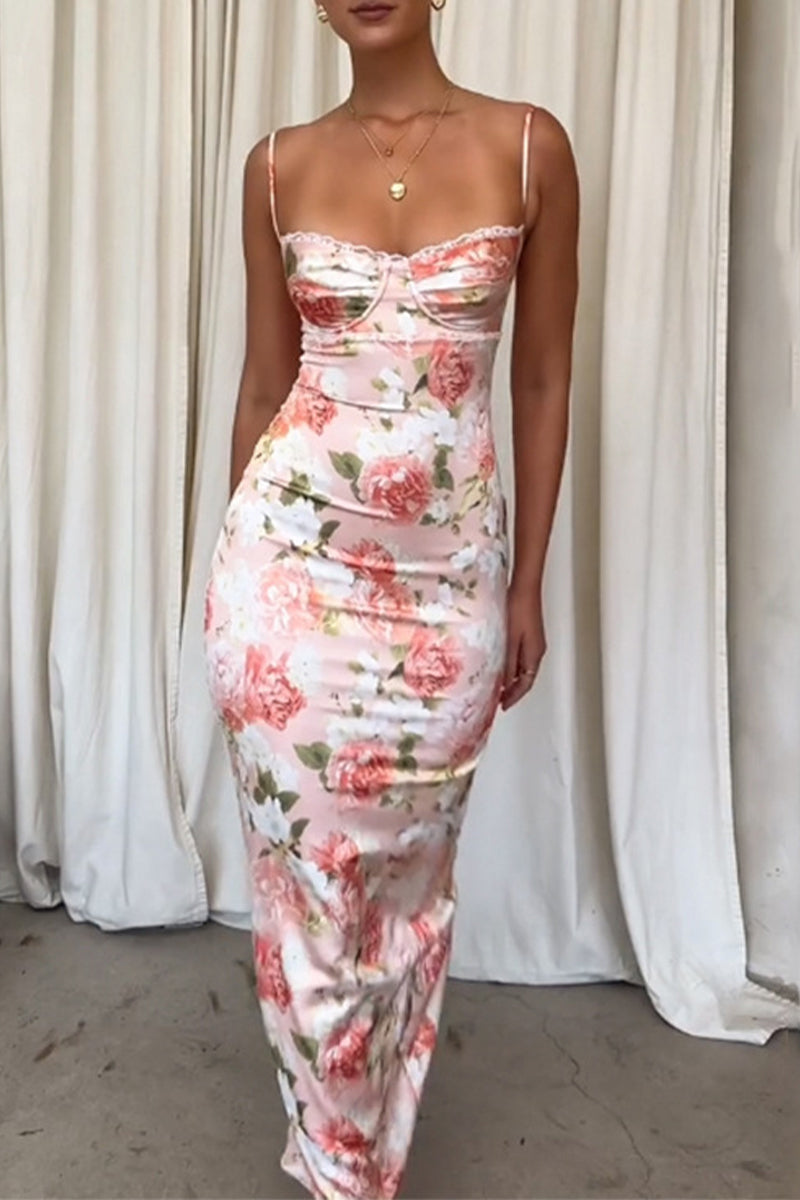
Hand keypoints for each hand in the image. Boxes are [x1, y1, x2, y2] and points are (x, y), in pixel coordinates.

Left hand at [500, 583, 546, 710]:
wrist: (525, 588)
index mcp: (534, 654)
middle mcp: (537, 651)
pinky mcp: (530, 634)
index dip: (514, 696)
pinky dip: (513, 666)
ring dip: (512, 678)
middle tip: (499, 699)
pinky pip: (522, 657)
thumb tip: (505, 683)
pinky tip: (502, 664)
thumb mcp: (510, 640)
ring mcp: (535, 642)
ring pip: (524, 668)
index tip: (503, 705)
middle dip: (513, 690)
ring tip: (498, 686)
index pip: (525, 683)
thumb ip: (508, 662)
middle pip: (526, 677)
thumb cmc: (518, 610)